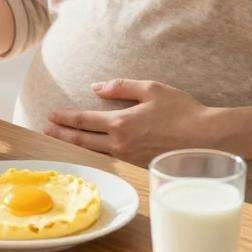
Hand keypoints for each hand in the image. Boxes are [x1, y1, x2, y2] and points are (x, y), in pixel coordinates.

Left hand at [43, 79, 218, 166]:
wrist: (206, 138)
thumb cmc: (182, 110)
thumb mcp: (151, 89)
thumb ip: (121, 87)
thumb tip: (96, 87)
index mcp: (120, 123)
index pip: (84, 121)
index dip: (65, 118)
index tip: (51, 115)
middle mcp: (120, 143)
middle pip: (82, 139)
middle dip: (62, 133)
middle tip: (45, 130)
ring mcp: (129, 157)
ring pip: (94, 151)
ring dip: (75, 144)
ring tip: (62, 139)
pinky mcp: (138, 164)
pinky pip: (111, 157)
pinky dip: (95, 152)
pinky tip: (92, 148)